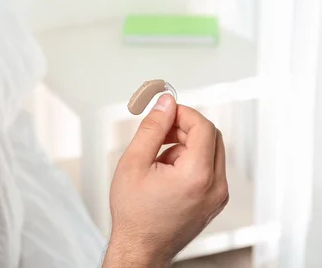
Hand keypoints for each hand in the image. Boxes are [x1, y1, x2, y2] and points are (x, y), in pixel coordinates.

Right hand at [102, 94, 228, 267]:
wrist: (140, 247)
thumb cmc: (134, 213)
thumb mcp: (134, 163)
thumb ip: (152, 129)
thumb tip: (165, 104)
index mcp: (197, 176)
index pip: (203, 126)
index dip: (182, 113)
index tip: (164, 112)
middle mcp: (215, 187)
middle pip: (211, 136)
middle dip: (184, 127)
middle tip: (159, 133)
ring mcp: (217, 196)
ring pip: (210, 151)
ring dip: (185, 145)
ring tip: (157, 161)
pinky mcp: (214, 201)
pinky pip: (209, 168)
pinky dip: (190, 161)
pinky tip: (166, 174)